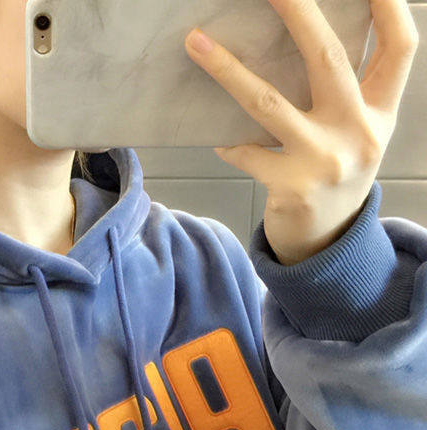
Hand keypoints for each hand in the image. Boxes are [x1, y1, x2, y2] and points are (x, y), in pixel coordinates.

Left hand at [184, 0, 419, 265]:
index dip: (389, 6)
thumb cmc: (336, 173)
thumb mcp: (358, 133)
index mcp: (381, 113)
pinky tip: (216, 137)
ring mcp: (324, 161)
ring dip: (228, 70)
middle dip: (298, 14)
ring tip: (196, 42)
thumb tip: (301, 37)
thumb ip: (348, 93)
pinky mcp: (291, 186)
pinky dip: (227, 142)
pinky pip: (245, 151)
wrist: (326, 240)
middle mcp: (359, 133)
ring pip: (268, 103)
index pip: (399, 49)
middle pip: (328, 60)